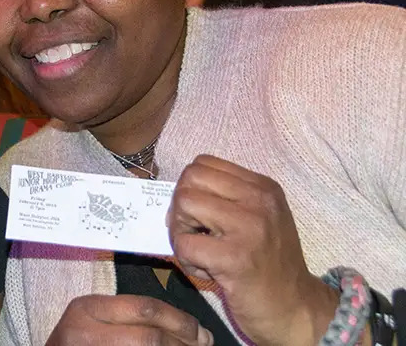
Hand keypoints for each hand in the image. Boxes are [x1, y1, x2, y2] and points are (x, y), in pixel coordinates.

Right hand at [45, 294, 212, 345]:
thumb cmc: (76, 341)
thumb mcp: (94, 318)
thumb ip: (131, 316)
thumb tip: (194, 331)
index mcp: (87, 308)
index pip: (143, 308)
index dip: (179, 320)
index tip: (199, 331)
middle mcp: (85, 333)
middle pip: (149, 338)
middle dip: (183, 343)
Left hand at [168, 155, 339, 345]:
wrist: (296, 309)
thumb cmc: (269, 265)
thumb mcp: (258, 219)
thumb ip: (225, 199)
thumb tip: (176, 193)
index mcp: (262, 187)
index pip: (203, 163)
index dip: (190, 188)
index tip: (199, 215)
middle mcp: (259, 200)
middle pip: (190, 178)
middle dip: (180, 206)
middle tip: (194, 233)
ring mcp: (249, 227)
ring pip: (184, 204)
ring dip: (180, 231)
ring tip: (200, 251)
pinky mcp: (235, 257)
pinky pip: (185, 244)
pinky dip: (186, 259)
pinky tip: (206, 271)